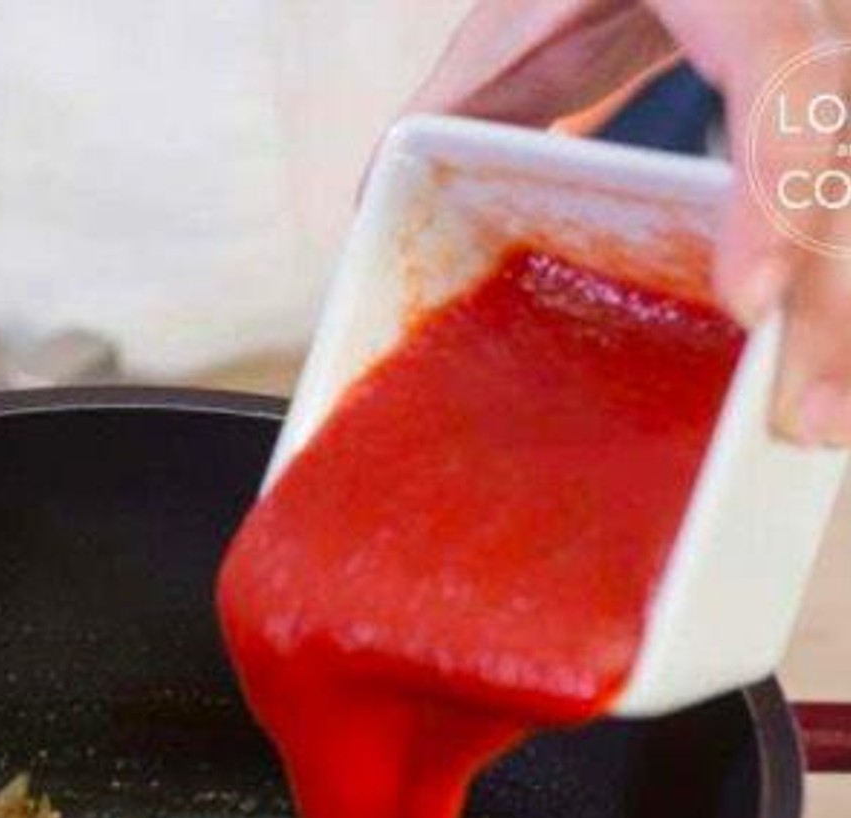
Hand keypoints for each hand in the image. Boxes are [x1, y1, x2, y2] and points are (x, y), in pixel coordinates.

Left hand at [404, 0, 850, 446]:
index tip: (750, 301)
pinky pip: (833, 204)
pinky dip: (822, 288)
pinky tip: (807, 367)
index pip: (787, 75)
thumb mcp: (516, 20)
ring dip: (839, 312)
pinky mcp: (822, 112)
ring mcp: (827, 65)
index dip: (782, 188)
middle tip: (803, 415)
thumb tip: (374, 204)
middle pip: (842, 158)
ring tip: (813, 417)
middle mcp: (806, 18)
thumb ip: (459, 102)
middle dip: (830, 295)